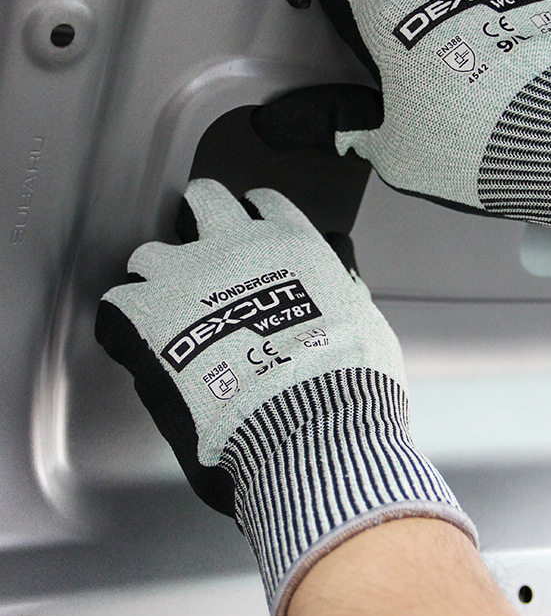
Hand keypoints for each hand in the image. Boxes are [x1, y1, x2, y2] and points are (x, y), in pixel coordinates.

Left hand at [95, 178, 402, 513]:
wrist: (309, 416)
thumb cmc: (346, 376)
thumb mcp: (365, 323)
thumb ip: (345, 297)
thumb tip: (346, 291)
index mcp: (292, 243)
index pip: (265, 204)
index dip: (258, 216)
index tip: (253, 229)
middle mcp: (237, 246)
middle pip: (205, 199)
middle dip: (200, 215)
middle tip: (203, 248)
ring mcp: (189, 277)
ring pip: (151, 253)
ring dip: (159, 277)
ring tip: (169, 308)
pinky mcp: (151, 317)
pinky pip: (119, 303)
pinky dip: (128, 323)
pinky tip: (143, 342)